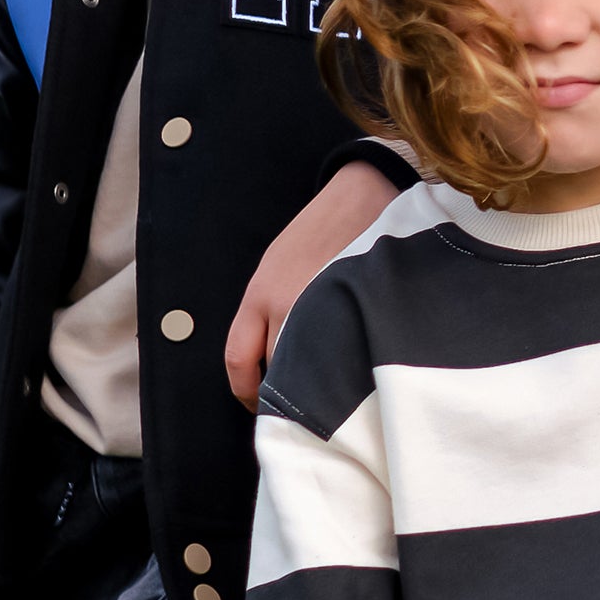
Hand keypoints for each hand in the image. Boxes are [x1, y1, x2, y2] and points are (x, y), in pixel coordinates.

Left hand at [227, 162, 401, 409]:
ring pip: (312, 369)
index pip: (238, 360)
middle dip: (284, 393)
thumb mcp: (276, 266)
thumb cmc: (318, 232)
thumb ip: (268, 312)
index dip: (245, 392)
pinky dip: (345, 367)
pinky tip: (353, 369)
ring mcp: (324, 307)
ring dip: (316, 382)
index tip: (257, 403)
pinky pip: (346, 354)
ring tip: (329, 385)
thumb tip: (270, 365)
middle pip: (276, 371)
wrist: (361, 195)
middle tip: (297, 404)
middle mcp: (287, 304)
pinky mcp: (357, 306)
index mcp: (261, 293)